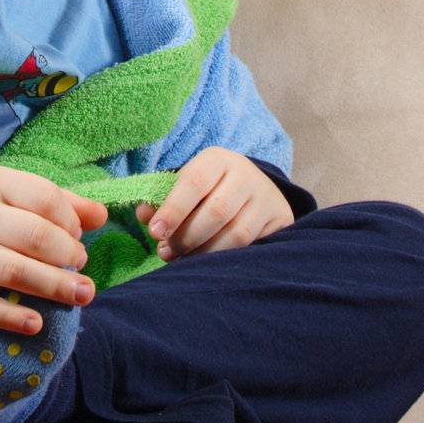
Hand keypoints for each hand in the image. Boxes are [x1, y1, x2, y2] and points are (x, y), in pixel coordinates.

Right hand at [0, 165, 108, 335]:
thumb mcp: (3, 189)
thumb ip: (53, 200)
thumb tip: (102, 215)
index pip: (44, 198)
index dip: (70, 220)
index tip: (77, 237)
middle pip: (34, 236)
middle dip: (68, 255)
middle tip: (82, 268)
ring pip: (13, 272)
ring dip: (54, 286)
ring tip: (82, 295)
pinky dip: (10, 317)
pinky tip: (36, 324)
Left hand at [134, 146, 293, 259]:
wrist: (254, 189)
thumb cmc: (208, 190)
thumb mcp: (185, 186)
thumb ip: (162, 199)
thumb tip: (144, 216)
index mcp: (216, 159)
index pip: (194, 182)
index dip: (173, 209)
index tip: (154, 232)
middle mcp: (245, 173)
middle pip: (216, 211)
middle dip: (186, 237)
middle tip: (166, 251)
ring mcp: (265, 196)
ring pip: (235, 233)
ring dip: (205, 253)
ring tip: (183, 259)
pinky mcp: (279, 218)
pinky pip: (251, 246)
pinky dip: (224, 258)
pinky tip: (207, 263)